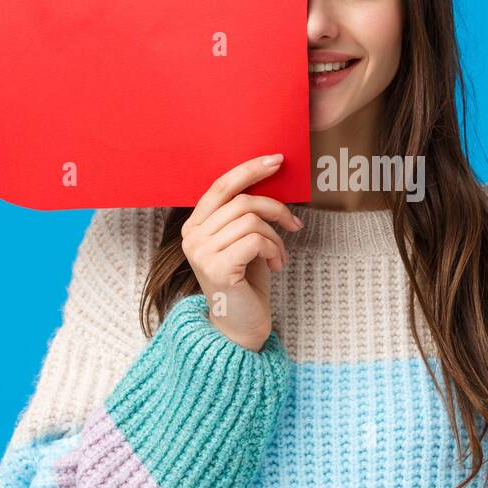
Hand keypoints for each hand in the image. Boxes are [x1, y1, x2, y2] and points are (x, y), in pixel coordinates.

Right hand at [180, 154, 302, 350]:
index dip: (250, 169)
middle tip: (294, 223)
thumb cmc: (246, 283)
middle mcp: (192, 236)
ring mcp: (201, 252)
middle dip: (275, 207)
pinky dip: (274, 250)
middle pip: (241, 200)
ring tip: (279, 257)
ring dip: (276, 237)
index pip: (221, 185)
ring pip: (251, 221)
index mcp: (195, 226)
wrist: (242, 327)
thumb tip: (271, 177)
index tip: (277, 160)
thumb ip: (247, 214)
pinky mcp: (217, 268)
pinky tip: (275, 266)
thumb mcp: (245, 241)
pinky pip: (256, 240)